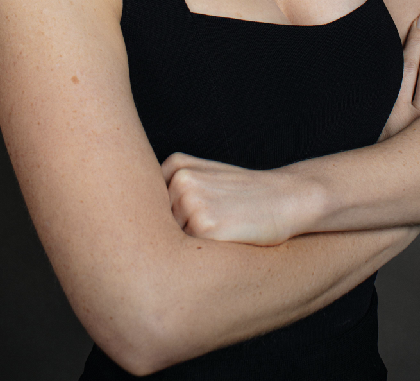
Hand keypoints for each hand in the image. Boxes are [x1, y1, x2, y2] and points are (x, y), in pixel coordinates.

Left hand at [161, 153, 319, 245]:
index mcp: (176, 165)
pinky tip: (226, 239)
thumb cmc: (245, 196)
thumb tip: (133, 225)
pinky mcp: (204, 227)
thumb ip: (173, 189)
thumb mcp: (206, 178)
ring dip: (190, 245)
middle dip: (179, 232)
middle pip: (159, 225)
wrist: (287, 199)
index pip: (151, 207)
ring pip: (171, 241)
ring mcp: (190, 202)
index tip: (201, 211)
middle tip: (216, 222)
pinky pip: (189, 253)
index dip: (176, 216)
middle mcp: (179, 180)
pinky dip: (203, 254)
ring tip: (223, 229)